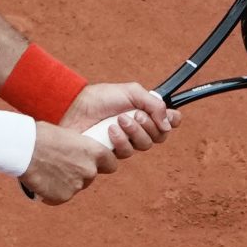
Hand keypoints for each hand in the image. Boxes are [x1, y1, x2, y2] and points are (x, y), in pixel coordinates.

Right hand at [22, 120, 119, 203]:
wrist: (24, 149)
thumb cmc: (41, 136)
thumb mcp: (66, 135)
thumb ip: (76, 148)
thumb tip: (73, 153)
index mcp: (95, 152)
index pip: (110, 164)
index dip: (101, 165)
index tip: (90, 164)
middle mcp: (90, 170)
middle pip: (89, 178)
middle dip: (77, 175)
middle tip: (60, 168)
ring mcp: (77, 186)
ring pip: (74, 188)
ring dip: (63, 184)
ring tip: (46, 174)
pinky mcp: (62, 197)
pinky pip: (59, 198)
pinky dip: (51, 194)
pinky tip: (40, 184)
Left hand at [62, 82, 177, 156]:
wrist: (74, 107)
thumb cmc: (100, 97)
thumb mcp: (131, 92)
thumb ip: (154, 104)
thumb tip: (169, 124)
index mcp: (145, 112)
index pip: (168, 122)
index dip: (172, 121)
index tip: (167, 118)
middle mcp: (138, 128)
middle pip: (159, 136)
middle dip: (149, 125)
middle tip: (135, 115)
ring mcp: (125, 142)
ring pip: (144, 146)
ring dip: (134, 132)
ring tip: (118, 121)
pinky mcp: (111, 153)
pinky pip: (126, 154)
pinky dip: (120, 141)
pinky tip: (109, 132)